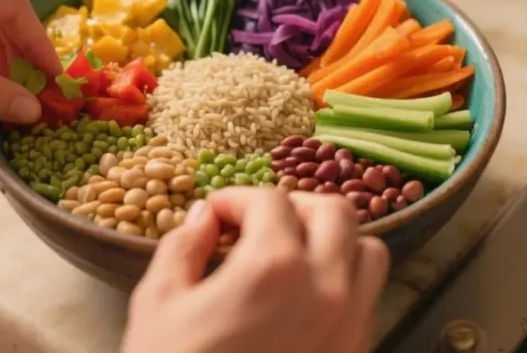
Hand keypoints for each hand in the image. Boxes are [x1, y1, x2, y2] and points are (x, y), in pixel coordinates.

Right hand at [122, 188, 389, 352]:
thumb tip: (204, 218)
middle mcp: (325, 291)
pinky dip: (346, 282)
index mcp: (273, 268)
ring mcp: (349, 328)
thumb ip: (184, 247)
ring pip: (369, 254)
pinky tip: (305, 297)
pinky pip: (369, 301)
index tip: (217, 214)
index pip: (271, 201)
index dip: (238, 199)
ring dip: (334, 240)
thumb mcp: (157, 304)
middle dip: (294, 205)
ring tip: (293, 252)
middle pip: (335, 212)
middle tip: (258, 220)